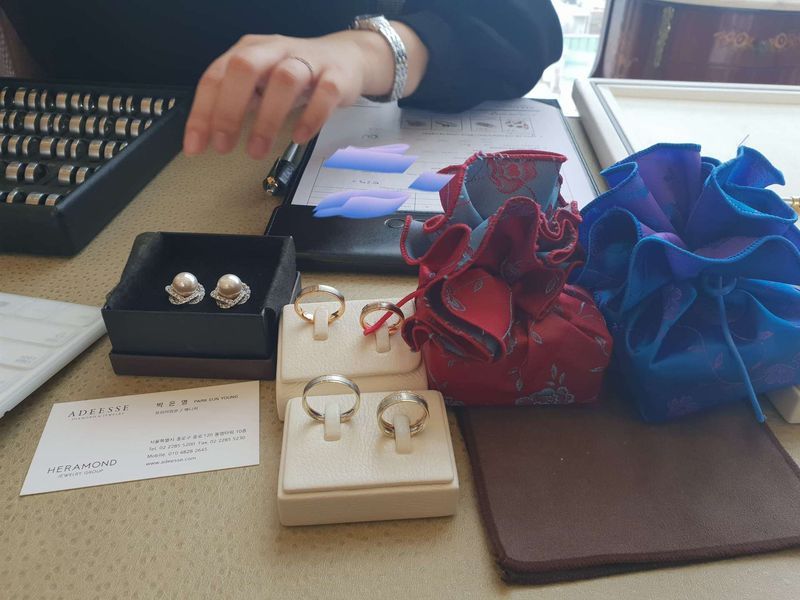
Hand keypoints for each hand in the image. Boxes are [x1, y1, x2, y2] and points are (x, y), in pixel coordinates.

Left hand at [183, 25, 426, 159]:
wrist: (346, 58)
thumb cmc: (296, 76)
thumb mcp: (260, 84)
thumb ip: (235, 104)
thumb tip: (206, 136)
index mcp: (249, 51)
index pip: (216, 76)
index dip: (202, 113)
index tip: (196, 148)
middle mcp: (275, 50)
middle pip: (245, 68)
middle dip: (229, 109)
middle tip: (223, 147)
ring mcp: (308, 61)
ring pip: (284, 80)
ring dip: (267, 119)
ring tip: (256, 151)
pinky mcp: (336, 76)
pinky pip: (325, 93)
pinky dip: (311, 117)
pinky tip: (299, 137)